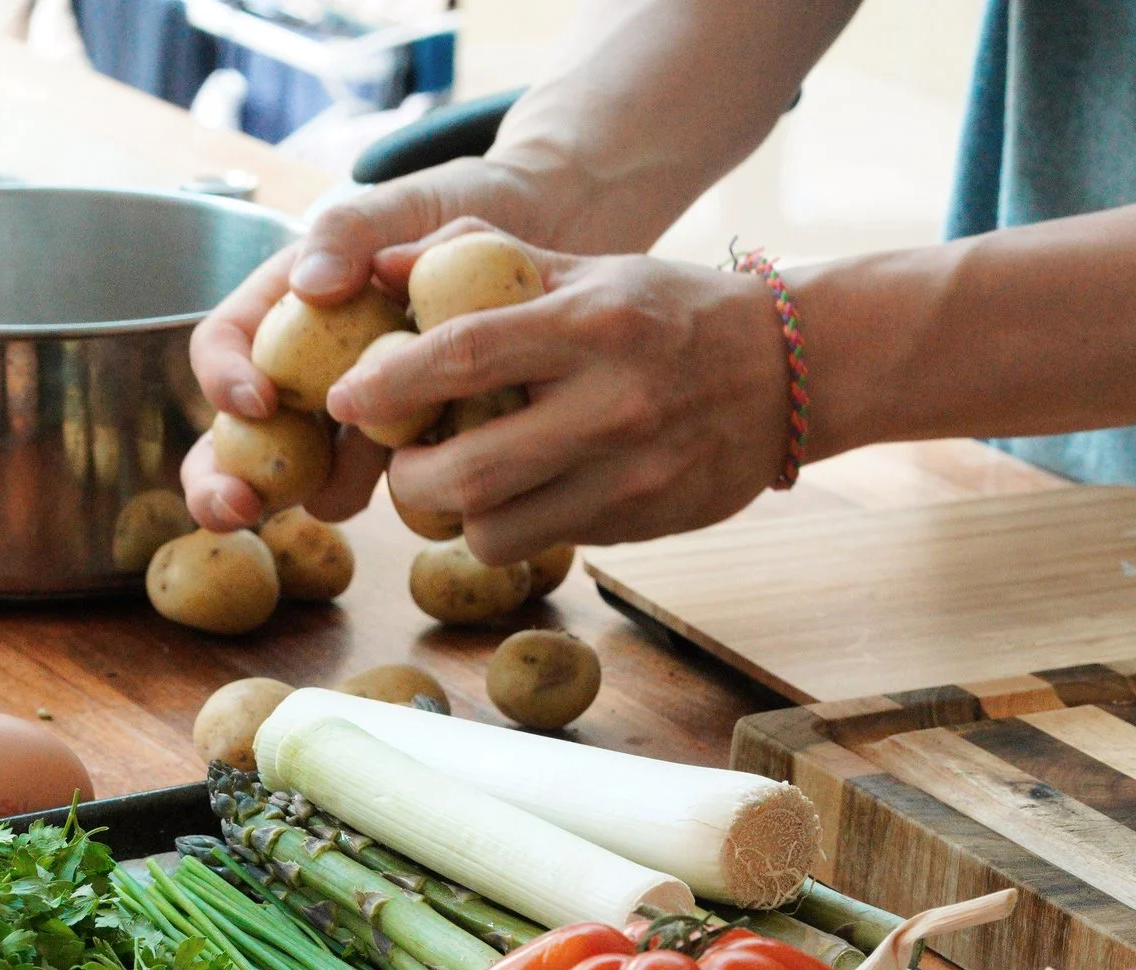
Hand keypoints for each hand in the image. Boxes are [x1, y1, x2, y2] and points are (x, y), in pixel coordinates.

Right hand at [182, 159, 564, 530]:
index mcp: (289, 304)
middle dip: (221, 479)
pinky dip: (403, 495)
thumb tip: (309, 286)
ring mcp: (363, 408)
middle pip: (240, 433)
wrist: (546, 228)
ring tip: (336, 503)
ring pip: (311, 472)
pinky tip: (424, 502)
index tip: (260, 402)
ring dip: (309, 494)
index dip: (225, 377)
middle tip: (235, 508)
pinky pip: (396, 480)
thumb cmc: (467, 201)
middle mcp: (314, 363)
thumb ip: (351, 231)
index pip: (225, 345)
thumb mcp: (408, 201)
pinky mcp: (416, 439)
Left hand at [324, 232, 793, 564]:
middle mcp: (611, 405)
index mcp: (592, 325)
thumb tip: (383, 263)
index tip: (345, 399)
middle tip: (401, 465)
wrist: (790, 372)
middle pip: (468, 471)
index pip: (465, 354)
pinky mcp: (645, 524)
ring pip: (499, 530)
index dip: (390, 383)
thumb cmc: (671, 311)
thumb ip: (487, 261)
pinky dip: (518, 526)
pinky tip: (525, 496)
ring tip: (459, 488)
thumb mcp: (590, 266)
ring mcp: (630, 475)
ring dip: (459, 517)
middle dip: (411, 478)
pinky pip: (548, 540)